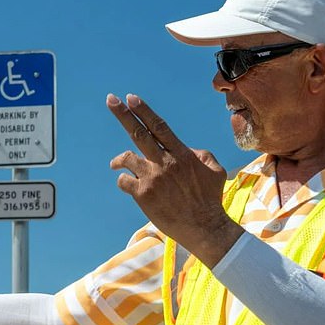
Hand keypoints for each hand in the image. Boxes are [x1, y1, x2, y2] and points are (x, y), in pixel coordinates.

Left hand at [107, 94, 242, 267]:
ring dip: (119, 160)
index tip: (131, 98)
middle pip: (139, 133)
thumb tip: (185, 148)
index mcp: (181, 154)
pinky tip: (129, 184)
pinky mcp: (143, 195)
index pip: (159, 126)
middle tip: (110, 99)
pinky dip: (124, 181)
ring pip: (127, 158)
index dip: (144, 111)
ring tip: (115, 164)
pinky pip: (124, 182)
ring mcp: (152, 178)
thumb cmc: (210, 198)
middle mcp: (164, 163)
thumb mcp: (214, 169)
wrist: (204, 227)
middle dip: (123, 114)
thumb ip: (199, 153)